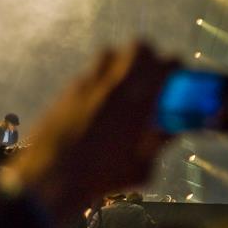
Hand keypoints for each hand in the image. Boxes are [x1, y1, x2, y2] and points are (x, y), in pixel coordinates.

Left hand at [8, 41, 178, 223]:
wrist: (49, 180)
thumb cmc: (100, 178)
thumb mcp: (141, 168)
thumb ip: (158, 145)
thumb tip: (170, 132)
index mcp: (138, 104)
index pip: (166, 65)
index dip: (176, 65)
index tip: (178, 72)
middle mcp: (114, 87)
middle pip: (138, 47)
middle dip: (150, 56)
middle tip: (152, 73)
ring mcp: (87, 86)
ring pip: (110, 54)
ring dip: (121, 62)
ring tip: (124, 83)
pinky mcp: (66, 93)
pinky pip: (88, 74)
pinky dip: (99, 81)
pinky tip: (99, 103)